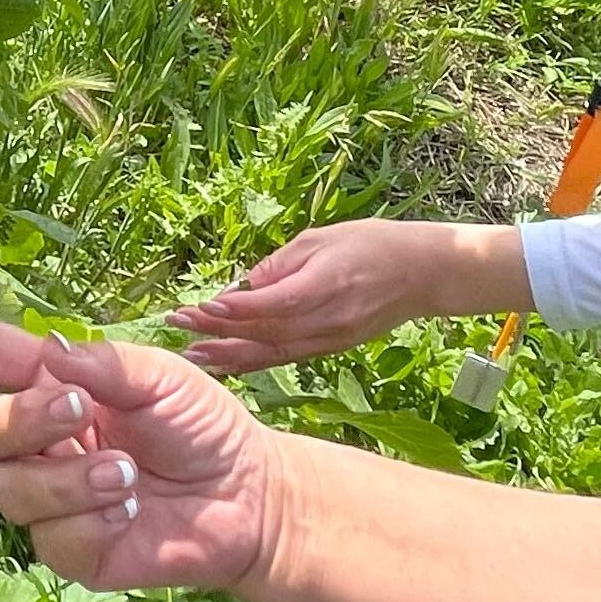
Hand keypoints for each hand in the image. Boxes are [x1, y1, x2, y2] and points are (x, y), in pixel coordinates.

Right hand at [0, 307, 275, 594]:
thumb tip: (47, 356)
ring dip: (69, 478)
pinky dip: (94, 520)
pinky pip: (52, 539)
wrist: (250, 496)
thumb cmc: (201, 425)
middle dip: (25, 419)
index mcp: (56, 389)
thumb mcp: (160, 377)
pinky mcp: (73, 553)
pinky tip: (133, 511)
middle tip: (82, 412)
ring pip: (13, 490)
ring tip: (127, 475)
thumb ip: (102, 366)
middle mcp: (41, 445)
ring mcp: (52, 502)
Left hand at [170, 218, 522, 374]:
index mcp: (325, 285)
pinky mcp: (332, 348)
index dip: (233, 308)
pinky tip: (226, 362)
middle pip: (264, 331)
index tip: (199, 306)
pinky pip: (286, 358)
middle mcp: (326, 320)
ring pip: (271, 352)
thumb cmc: (371, 243)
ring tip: (190, 354)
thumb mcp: (321, 239)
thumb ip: (279, 264)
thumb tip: (239, 286)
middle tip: (176, 324)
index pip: (271, 303)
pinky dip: (253, 361)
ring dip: (228, 354)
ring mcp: (330, 339)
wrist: (423, 273)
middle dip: (218, 330)